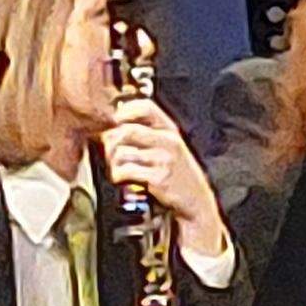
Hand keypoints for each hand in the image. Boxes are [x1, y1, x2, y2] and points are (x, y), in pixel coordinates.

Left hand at [97, 95, 218, 231]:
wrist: (194, 199)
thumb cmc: (175, 172)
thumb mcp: (169, 146)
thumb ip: (147, 132)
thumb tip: (112, 125)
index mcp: (170, 130)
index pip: (145, 107)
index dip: (124, 112)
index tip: (115, 124)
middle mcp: (169, 141)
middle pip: (126, 131)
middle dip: (111, 144)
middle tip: (111, 154)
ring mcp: (164, 159)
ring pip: (122, 153)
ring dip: (113, 163)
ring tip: (119, 169)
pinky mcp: (158, 177)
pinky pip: (125, 171)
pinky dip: (118, 176)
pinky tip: (124, 179)